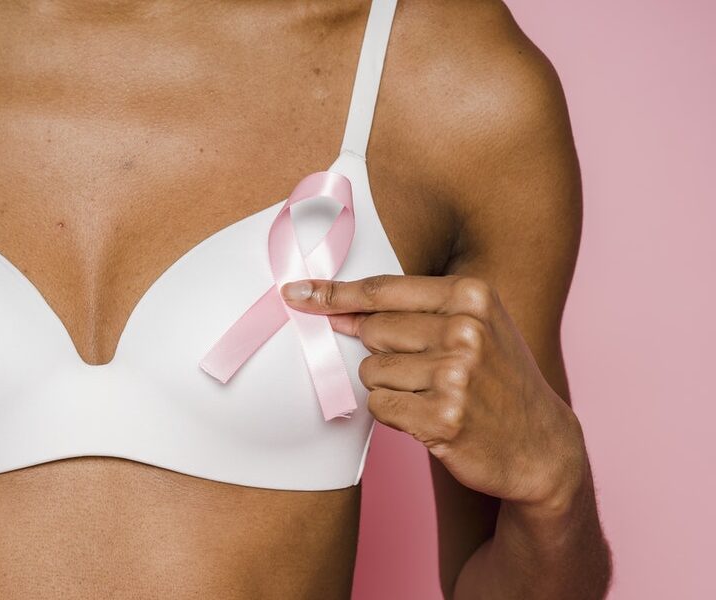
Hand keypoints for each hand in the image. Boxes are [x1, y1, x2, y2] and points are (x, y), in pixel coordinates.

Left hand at [281, 274, 586, 512]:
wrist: (540, 445)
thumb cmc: (497, 378)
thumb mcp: (472, 326)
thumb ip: (411, 311)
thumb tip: (335, 309)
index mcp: (472, 295)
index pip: (383, 289)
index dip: (334, 293)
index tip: (296, 292)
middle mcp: (465, 330)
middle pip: (371, 331)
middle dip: (379, 351)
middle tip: (418, 369)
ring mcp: (456, 375)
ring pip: (371, 372)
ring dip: (389, 387)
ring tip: (433, 395)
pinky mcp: (443, 419)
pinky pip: (379, 407)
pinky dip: (394, 414)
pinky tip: (430, 418)